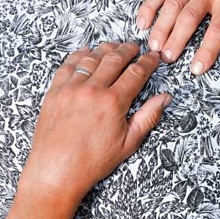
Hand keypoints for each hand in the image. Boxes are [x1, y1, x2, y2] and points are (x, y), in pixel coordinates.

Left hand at [22, 43, 170, 202]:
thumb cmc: (92, 162)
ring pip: (91, 58)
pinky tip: (86, 52)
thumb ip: (148, 117)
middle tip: (135, 47)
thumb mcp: (128, 143)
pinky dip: (78, 55)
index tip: (153, 58)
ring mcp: (70, 89)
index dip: (147, 63)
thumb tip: (165, 98)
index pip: (136, 73)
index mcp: (113, 103)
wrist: (56, 172)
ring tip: (114, 46)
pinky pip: (67, 66)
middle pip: (114, 59)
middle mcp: (91, 91)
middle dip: (128, 50)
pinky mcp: (54, 92)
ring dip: (105, 49)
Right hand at [137, 0, 219, 74]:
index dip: (207, 50)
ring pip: (172, 5)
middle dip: (177, 40)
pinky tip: (142, 24)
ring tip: (154, 47)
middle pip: (190, 17)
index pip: (218, 29)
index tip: (196, 69)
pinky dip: (148, 7)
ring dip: (161, 27)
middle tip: (167, 59)